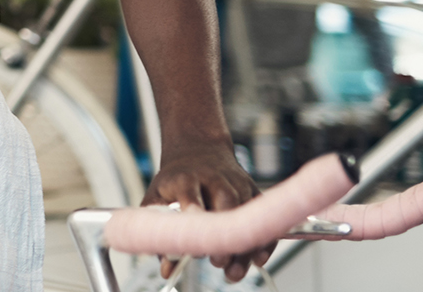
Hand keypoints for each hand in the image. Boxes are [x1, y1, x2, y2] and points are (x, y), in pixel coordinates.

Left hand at [142, 138, 268, 283]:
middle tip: (216, 262)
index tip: (195, 235)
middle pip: (224, 202)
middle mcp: (214, 178)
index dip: (193, 211)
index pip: (189, 191)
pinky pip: (264, 217)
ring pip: (246, 212)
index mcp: (185, 177)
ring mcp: (236, 183)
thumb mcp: (158, 200)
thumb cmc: (176, 180)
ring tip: (232, 272)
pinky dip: (263, 240)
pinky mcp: (254, 190)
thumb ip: (161, 234)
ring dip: (242, 245)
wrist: (197, 150)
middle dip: (223, 233)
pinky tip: (256, 260)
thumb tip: (167, 270)